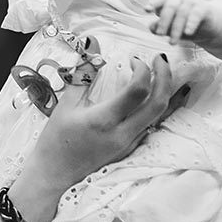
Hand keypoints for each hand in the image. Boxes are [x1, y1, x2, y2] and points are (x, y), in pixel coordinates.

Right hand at [30, 55, 186, 187]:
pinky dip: (161, 108)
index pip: (137, 91)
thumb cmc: (55, 141)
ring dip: (168, 92)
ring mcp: (129, 144)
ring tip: (167, 73)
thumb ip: (83, 74)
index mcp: (103, 120)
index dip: (142, 70)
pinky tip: (161, 96)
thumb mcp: (65, 105)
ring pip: (161, 116)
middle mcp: (122, 134)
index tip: (135, 60)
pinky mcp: (130, 150)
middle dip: (165, 76)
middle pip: (158, 103)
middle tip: (160, 59)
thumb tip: (92, 45)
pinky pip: (153, 126)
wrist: (54, 176)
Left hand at [146, 0, 215, 44]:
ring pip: (182, 13)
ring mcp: (192, 1)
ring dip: (176, 29)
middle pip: (170, 6)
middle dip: (164, 22)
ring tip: (172, 43)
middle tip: (160, 35)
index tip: (146, 10)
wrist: (211, 26)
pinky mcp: (204, 7)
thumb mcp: (171, 28)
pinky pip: (196, 14)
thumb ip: (160, 27)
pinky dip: (191, 23)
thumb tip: (152, 27)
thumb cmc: (186, 26)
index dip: (152, 3)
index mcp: (169, 1)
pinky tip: (188, 33)